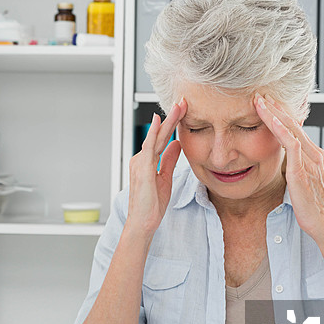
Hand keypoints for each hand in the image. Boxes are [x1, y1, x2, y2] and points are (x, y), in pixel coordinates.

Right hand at [126, 98, 186, 234]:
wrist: (143, 222)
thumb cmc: (151, 205)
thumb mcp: (165, 178)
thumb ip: (169, 160)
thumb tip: (177, 144)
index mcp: (146, 162)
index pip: (162, 139)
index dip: (173, 125)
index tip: (183, 111)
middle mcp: (140, 159)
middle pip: (158, 134)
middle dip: (171, 118)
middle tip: (183, 101)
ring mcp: (140, 163)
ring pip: (155, 137)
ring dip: (167, 121)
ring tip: (178, 106)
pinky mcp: (142, 169)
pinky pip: (149, 147)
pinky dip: (154, 133)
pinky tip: (159, 122)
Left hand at [254, 93, 323, 241]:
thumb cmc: (311, 206)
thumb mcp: (301, 182)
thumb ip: (296, 168)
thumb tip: (285, 163)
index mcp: (314, 156)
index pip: (295, 130)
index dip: (280, 115)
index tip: (266, 104)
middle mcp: (314, 154)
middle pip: (293, 124)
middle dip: (276, 108)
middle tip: (260, 94)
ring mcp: (310, 161)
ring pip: (291, 130)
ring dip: (274, 114)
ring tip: (260, 101)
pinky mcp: (302, 171)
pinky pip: (292, 145)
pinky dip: (281, 130)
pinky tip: (270, 120)